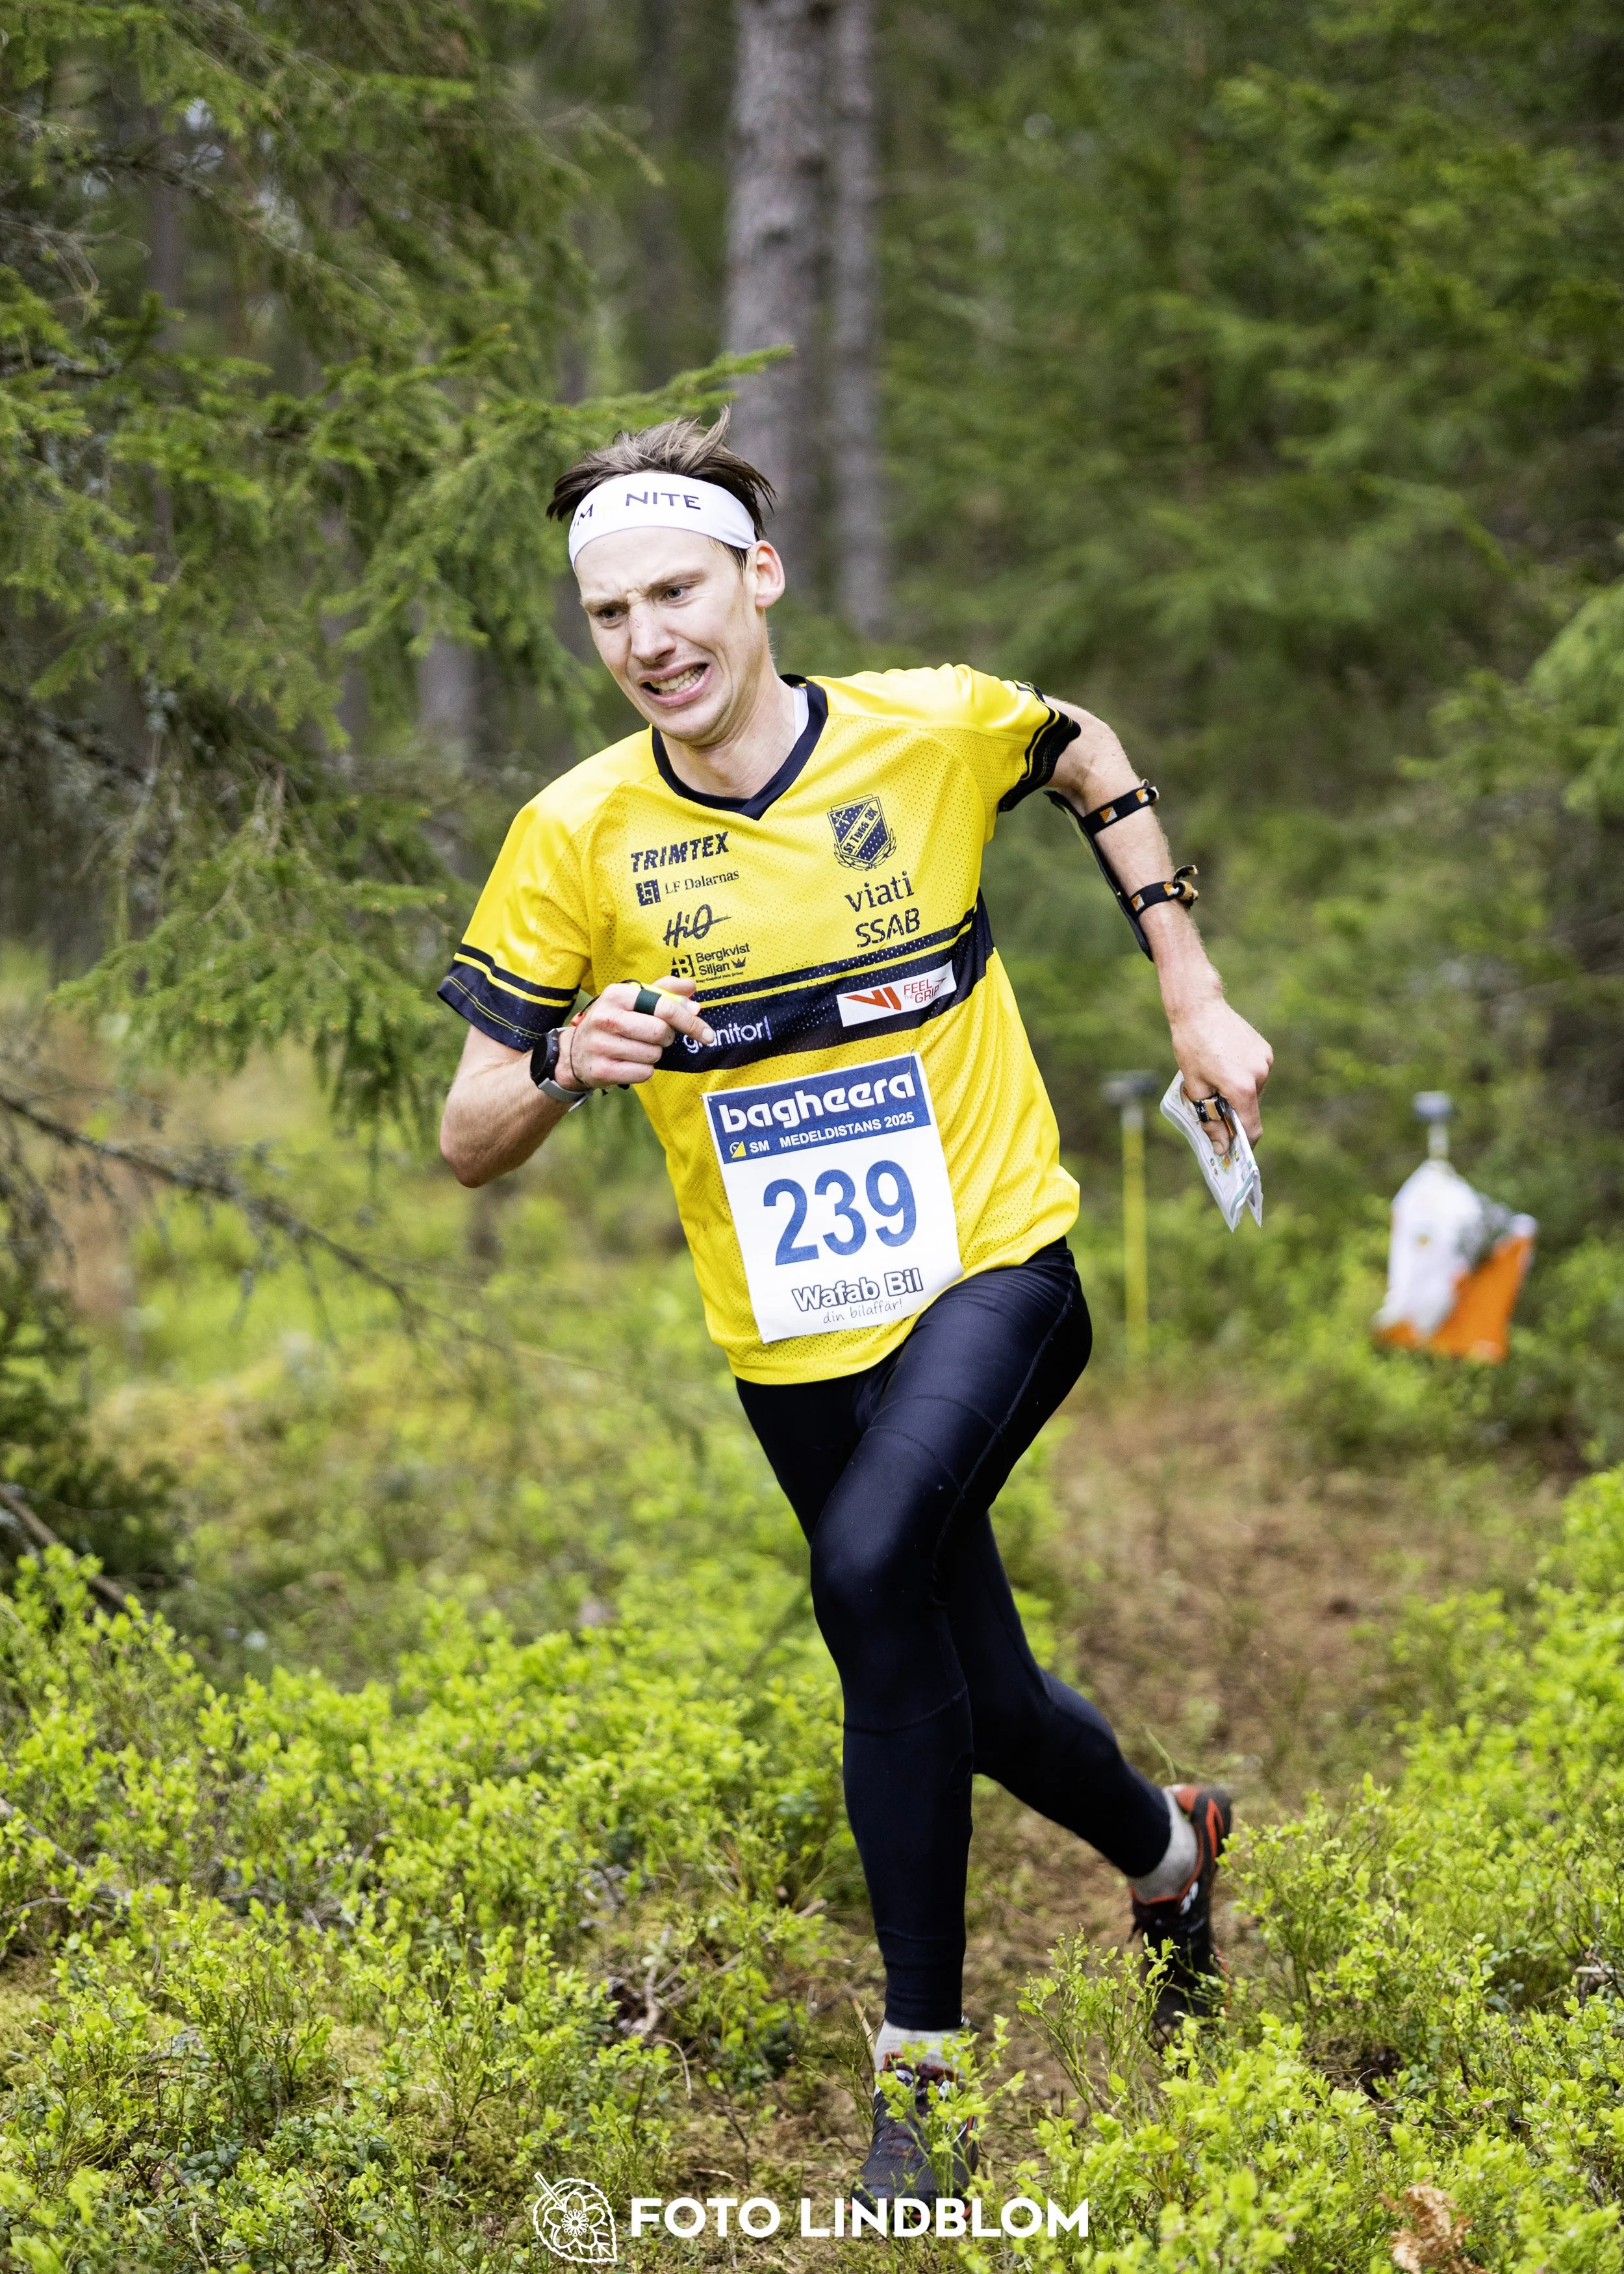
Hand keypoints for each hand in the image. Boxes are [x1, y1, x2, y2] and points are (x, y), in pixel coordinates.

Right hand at [561, 975, 715, 1089]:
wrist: (575, 1051)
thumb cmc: (614, 1021)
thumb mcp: (634, 999)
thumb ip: (665, 990)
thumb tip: (692, 988)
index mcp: (616, 995)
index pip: (664, 1007)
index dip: (689, 1021)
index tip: (706, 1034)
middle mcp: (606, 1018)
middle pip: (661, 1033)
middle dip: (666, 1038)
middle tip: (656, 1037)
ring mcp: (601, 1045)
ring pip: (654, 1055)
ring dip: (654, 1054)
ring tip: (637, 1048)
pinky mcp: (601, 1070)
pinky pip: (644, 1073)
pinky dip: (645, 1070)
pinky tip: (630, 1062)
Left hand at [1167, 994, 1272, 1147]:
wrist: (1199, 1007)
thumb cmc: (1192, 1046)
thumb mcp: (1195, 1087)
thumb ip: (1211, 1119)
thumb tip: (1221, 1146)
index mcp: (1242, 1087)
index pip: (1251, 1128)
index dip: (1241, 1142)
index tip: (1229, 1147)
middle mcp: (1259, 1075)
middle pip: (1250, 1109)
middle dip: (1233, 1112)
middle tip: (1211, 1103)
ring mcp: (1265, 1061)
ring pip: (1253, 1091)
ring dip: (1237, 1093)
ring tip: (1215, 1075)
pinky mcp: (1265, 1050)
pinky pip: (1255, 1074)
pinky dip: (1242, 1077)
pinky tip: (1224, 1063)